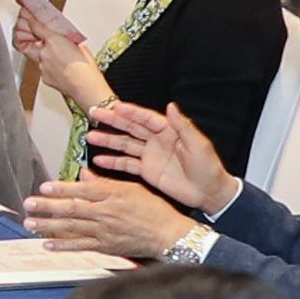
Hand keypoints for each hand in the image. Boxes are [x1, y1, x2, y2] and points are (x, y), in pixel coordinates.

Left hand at [26, 171, 195, 265]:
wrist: (168, 235)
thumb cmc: (154, 210)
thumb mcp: (131, 189)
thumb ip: (105, 184)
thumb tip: (83, 176)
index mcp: (113, 195)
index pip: (82, 191)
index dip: (62, 189)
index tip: (44, 187)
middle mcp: (106, 213)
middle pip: (72, 209)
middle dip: (48, 207)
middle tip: (28, 204)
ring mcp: (104, 232)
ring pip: (72, 228)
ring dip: (49, 226)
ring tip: (30, 223)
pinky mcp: (105, 247)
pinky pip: (80, 246)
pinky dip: (63, 245)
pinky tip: (47, 243)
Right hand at [84, 100, 231, 213]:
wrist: (208, 192)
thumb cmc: (208, 167)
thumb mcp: (198, 144)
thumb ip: (183, 126)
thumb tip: (171, 106)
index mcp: (169, 131)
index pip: (146, 118)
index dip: (131, 112)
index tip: (115, 106)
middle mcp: (157, 141)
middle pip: (131, 128)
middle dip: (113, 121)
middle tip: (95, 114)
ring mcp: (150, 156)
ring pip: (125, 145)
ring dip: (108, 140)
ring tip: (90, 137)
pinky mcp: (147, 171)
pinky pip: (127, 164)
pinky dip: (113, 162)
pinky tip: (99, 161)